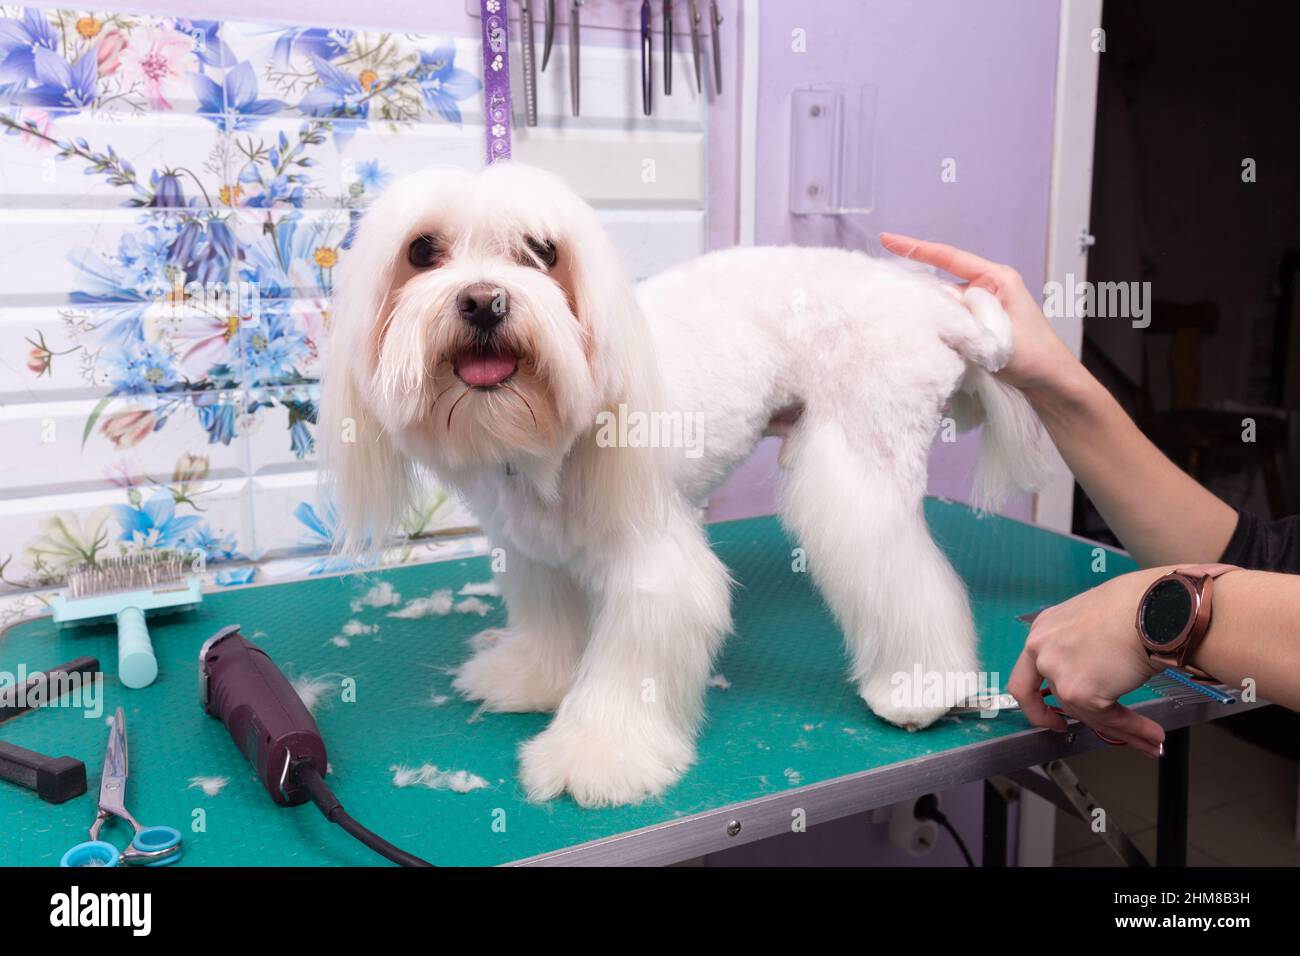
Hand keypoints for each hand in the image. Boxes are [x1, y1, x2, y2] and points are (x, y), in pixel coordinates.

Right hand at [879, 233, 1082, 398]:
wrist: (1051, 382)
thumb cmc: (1034, 355)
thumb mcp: (995, 332)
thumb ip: (961, 318)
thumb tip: (928, 308)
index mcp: (997, 278)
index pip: (950, 258)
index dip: (917, 248)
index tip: (888, 239)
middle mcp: (987, 288)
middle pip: (941, 282)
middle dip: (916, 288)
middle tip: (884, 289)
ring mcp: (981, 308)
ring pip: (943, 305)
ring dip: (927, 315)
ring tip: (899, 320)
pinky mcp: (977, 327)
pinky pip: (950, 322)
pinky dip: (937, 329)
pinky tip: (921, 337)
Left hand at [1008, 568, 1171, 756]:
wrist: (1152, 606)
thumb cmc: (1133, 604)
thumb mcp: (1092, 620)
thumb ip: (1082, 645)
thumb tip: (1100, 670)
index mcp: (1043, 630)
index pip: (1028, 675)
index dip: (1036, 702)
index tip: (1051, 714)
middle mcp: (1042, 651)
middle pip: (1058, 697)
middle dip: (1079, 719)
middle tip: (1088, 731)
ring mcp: (1058, 672)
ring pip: (1086, 712)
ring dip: (1119, 728)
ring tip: (1147, 738)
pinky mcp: (1080, 692)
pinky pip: (1109, 719)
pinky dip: (1132, 729)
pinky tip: (1152, 736)